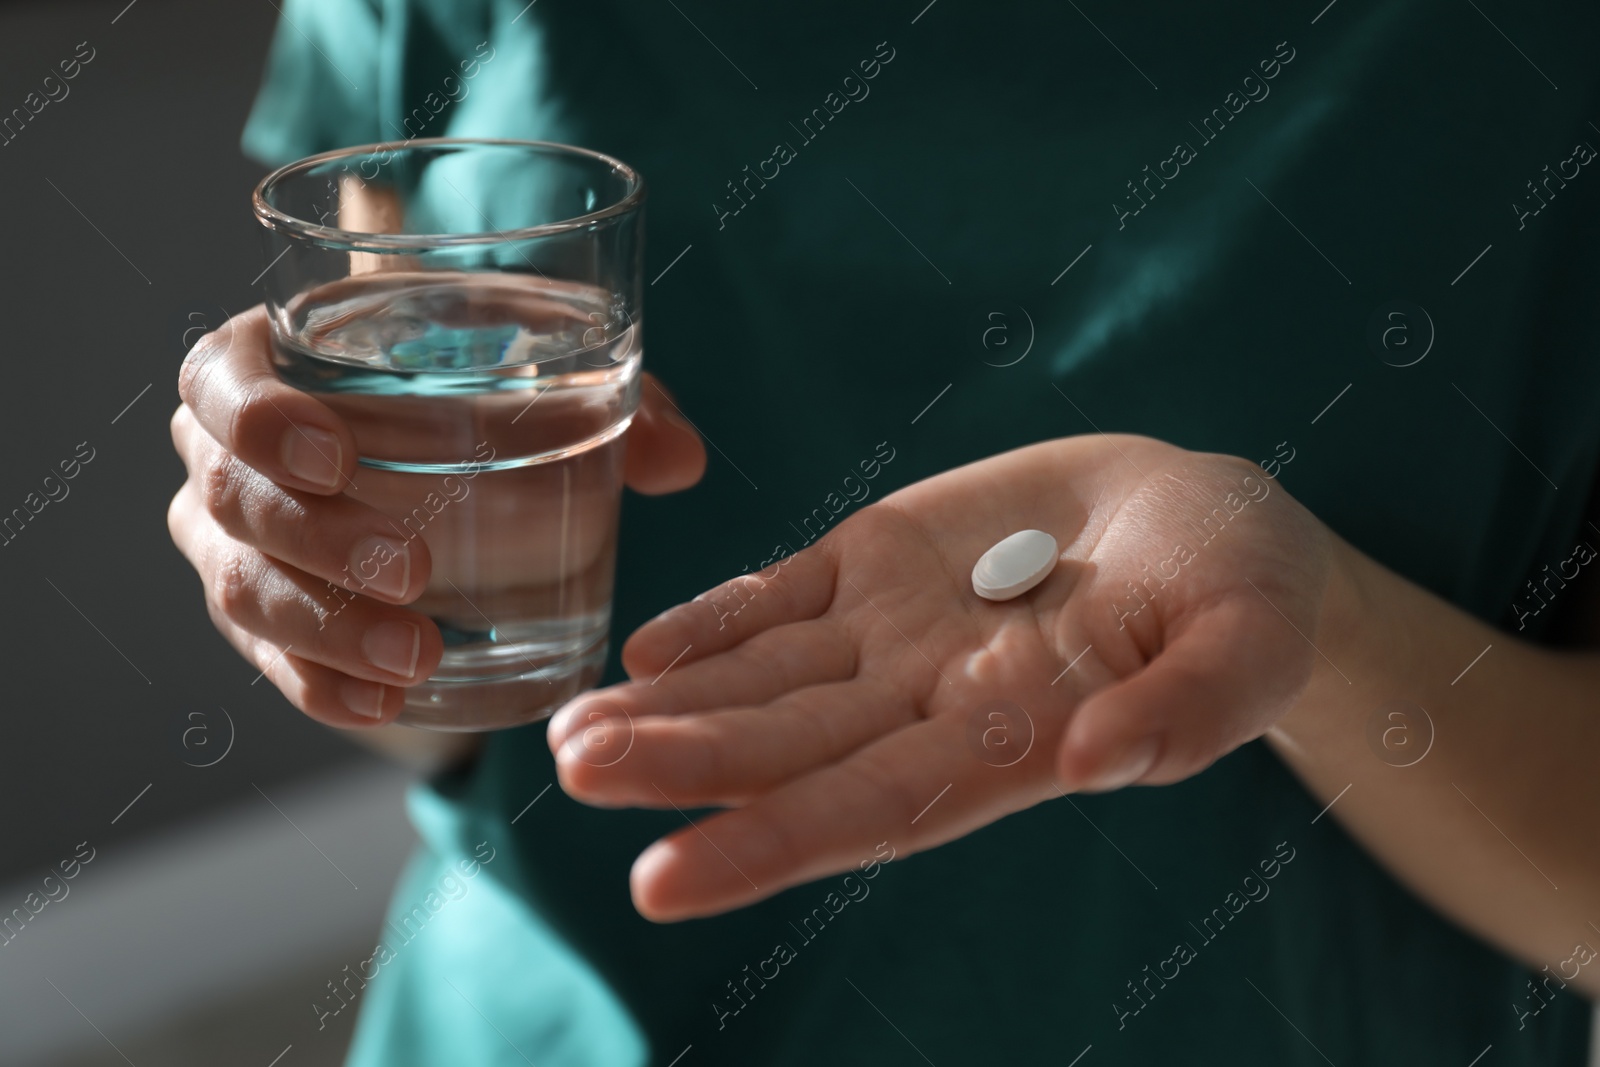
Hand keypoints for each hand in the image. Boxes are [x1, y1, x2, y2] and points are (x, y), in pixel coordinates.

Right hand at [168, 305, 704, 726]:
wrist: (446, 466)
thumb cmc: (485, 394)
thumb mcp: (552, 380)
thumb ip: (620, 403)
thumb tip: (680, 460)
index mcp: (273, 364)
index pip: (220, 381)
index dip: (261, 419)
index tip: (338, 457)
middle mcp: (229, 456)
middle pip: (227, 498)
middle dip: (316, 540)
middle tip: (413, 571)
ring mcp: (237, 546)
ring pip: (243, 590)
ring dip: (327, 628)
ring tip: (419, 655)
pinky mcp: (267, 622)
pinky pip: (274, 661)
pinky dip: (324, 686)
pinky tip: (384, 702)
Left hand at [547, 435, 1333, 919]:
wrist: (1204, 516)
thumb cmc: (1247, 593)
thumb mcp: (1250, 645)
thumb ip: (1184, 710)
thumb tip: (1091, 766)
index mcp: (1010, 743)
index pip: (871, 811)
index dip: (767, 844)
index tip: (661, 879)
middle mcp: (930, 703)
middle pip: (787, 747)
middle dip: (682, 763)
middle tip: (573, 770)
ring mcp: (894, 631)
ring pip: (763, 677)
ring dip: (671, 703)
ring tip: (569, 728)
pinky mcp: (880, 559)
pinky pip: (782, 594)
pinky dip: (716, 618)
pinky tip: (645, 644)